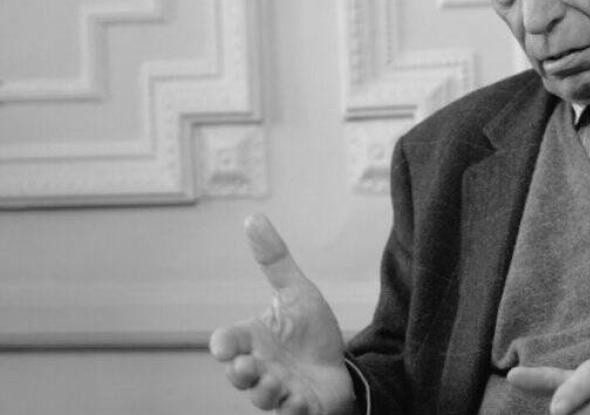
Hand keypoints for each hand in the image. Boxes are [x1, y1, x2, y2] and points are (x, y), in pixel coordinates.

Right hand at [209, 214, 354, 414]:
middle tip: (248, 366)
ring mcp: (278, 392)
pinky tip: (300, 402)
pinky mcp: (299, 409)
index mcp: (254, 341)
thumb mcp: (297, 292)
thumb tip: (253, 217)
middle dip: (240, 373)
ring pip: (261, 398)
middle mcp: (260, 369)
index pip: (227, 343)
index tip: (226, 344)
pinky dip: (292, 410)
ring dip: (265, 392)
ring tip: (276, 384)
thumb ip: (275, 260)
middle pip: (238, 375)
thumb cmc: (311, 332)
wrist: (341, 366)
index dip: (224, 345)